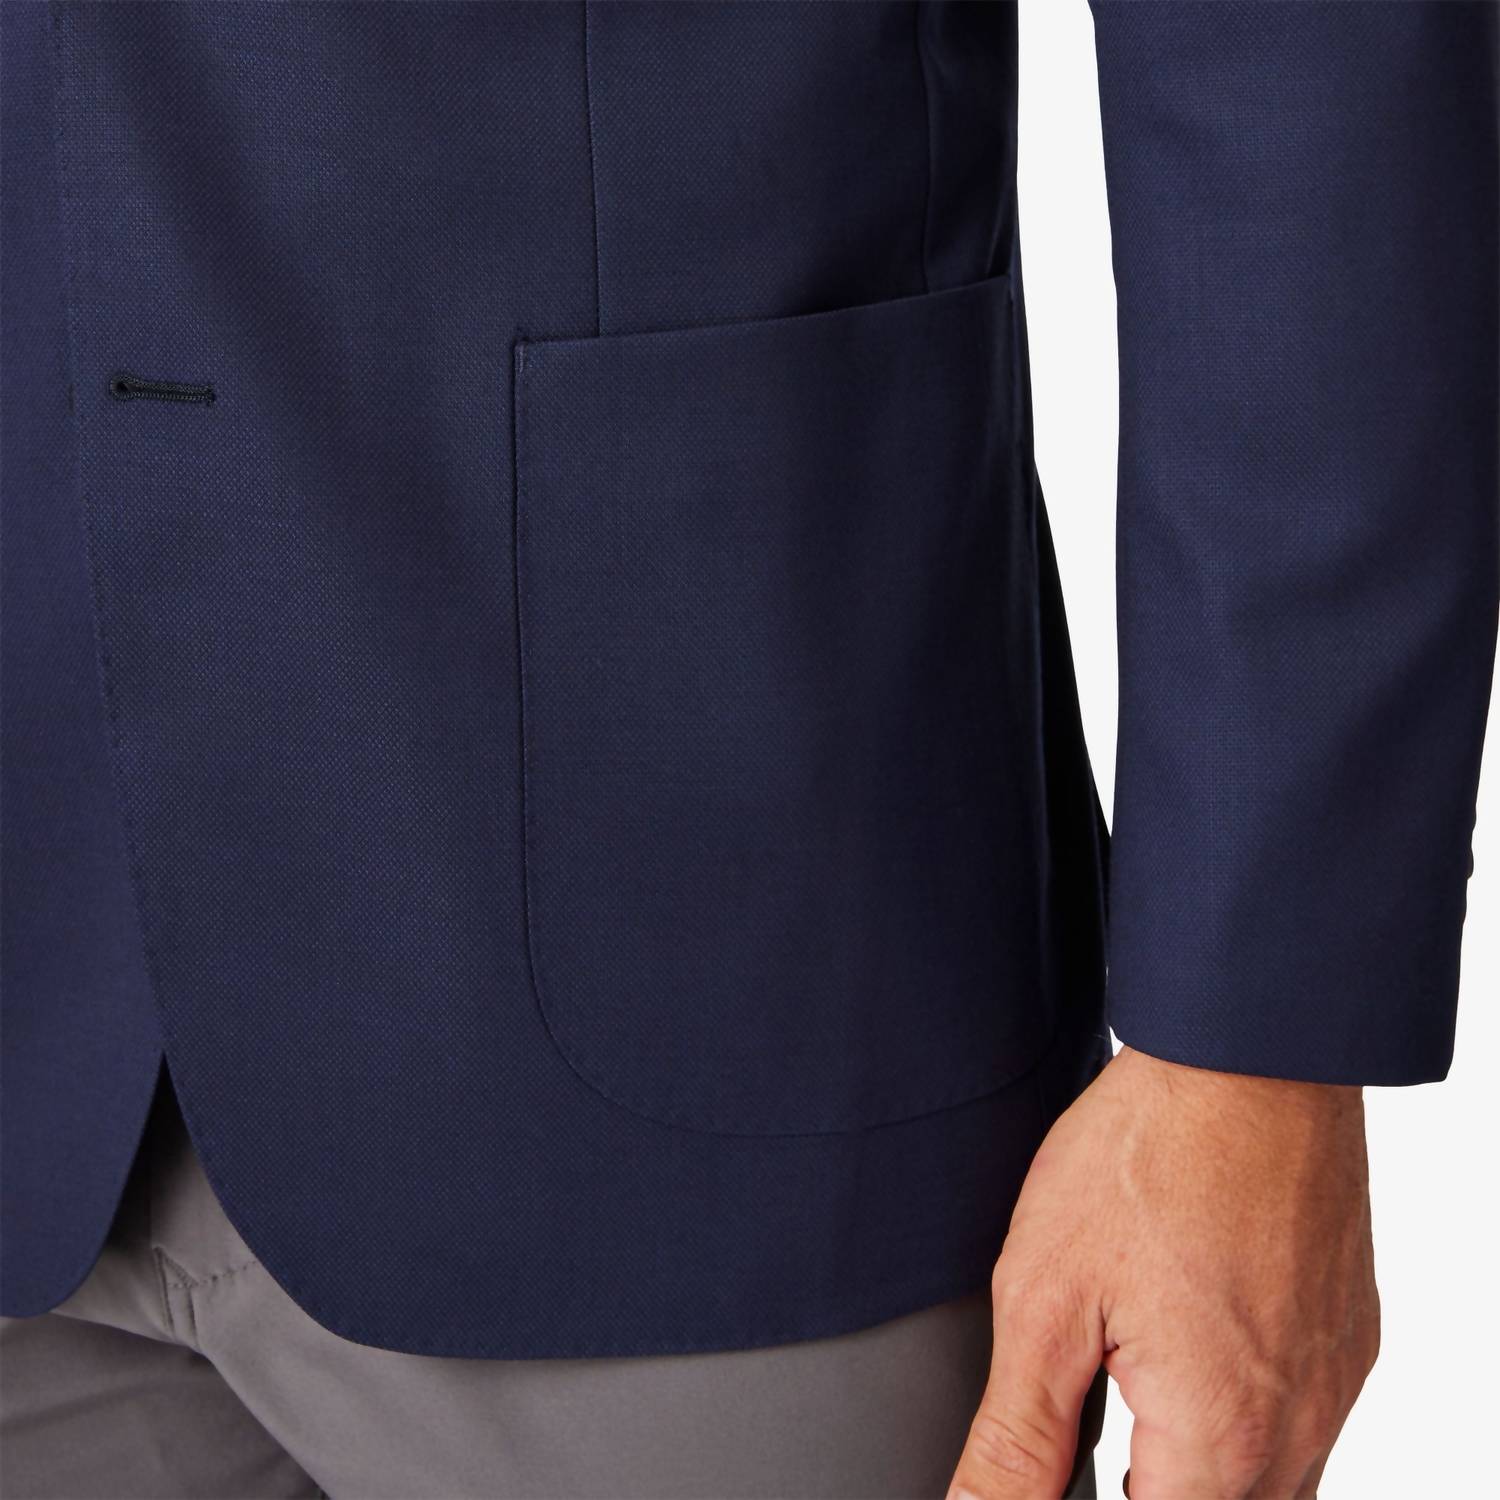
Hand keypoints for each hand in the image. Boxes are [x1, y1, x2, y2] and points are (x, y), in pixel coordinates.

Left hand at [947, 1045, 1378, 1498]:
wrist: (1247, 1054)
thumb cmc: (1150, 1155)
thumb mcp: (1045, 1301)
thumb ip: (1018, 1439)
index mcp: (1222, 1443)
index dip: (1083, 1499)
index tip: (1061, 1450)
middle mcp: (1299, 1429)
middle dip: (1143, 1485)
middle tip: (1089, 1413)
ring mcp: (1333, 1380)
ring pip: (1268, 1478)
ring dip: (1191, 1459)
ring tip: (1127, 1380)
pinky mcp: (1346, 1332)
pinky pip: (1299, 1417)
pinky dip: (1241, 1409)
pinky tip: (1188, 1339)